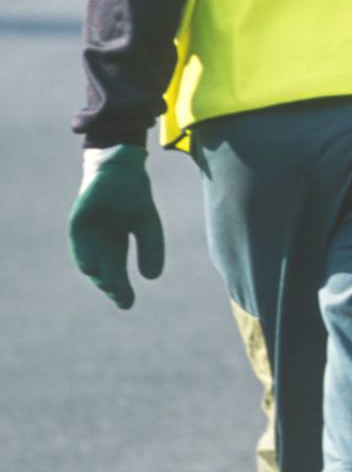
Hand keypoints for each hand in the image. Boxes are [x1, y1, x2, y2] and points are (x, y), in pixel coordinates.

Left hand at [69, 145, 164, 309]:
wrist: (121, 168)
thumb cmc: (134, 196)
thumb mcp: (148, 224)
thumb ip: (151, 248)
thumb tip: (152, 277)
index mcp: (114, 244)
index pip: (116, 271)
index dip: (121, 288)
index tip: (128, 303)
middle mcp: (98, 241)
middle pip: (105, 269)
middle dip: (112, 286)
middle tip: (122, 301)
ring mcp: (87, 232)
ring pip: (91, 259)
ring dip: (99, 275)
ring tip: (110, 289)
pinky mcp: (78, 220)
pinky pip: (79, 243)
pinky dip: (84, 256)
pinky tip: (91, 269)